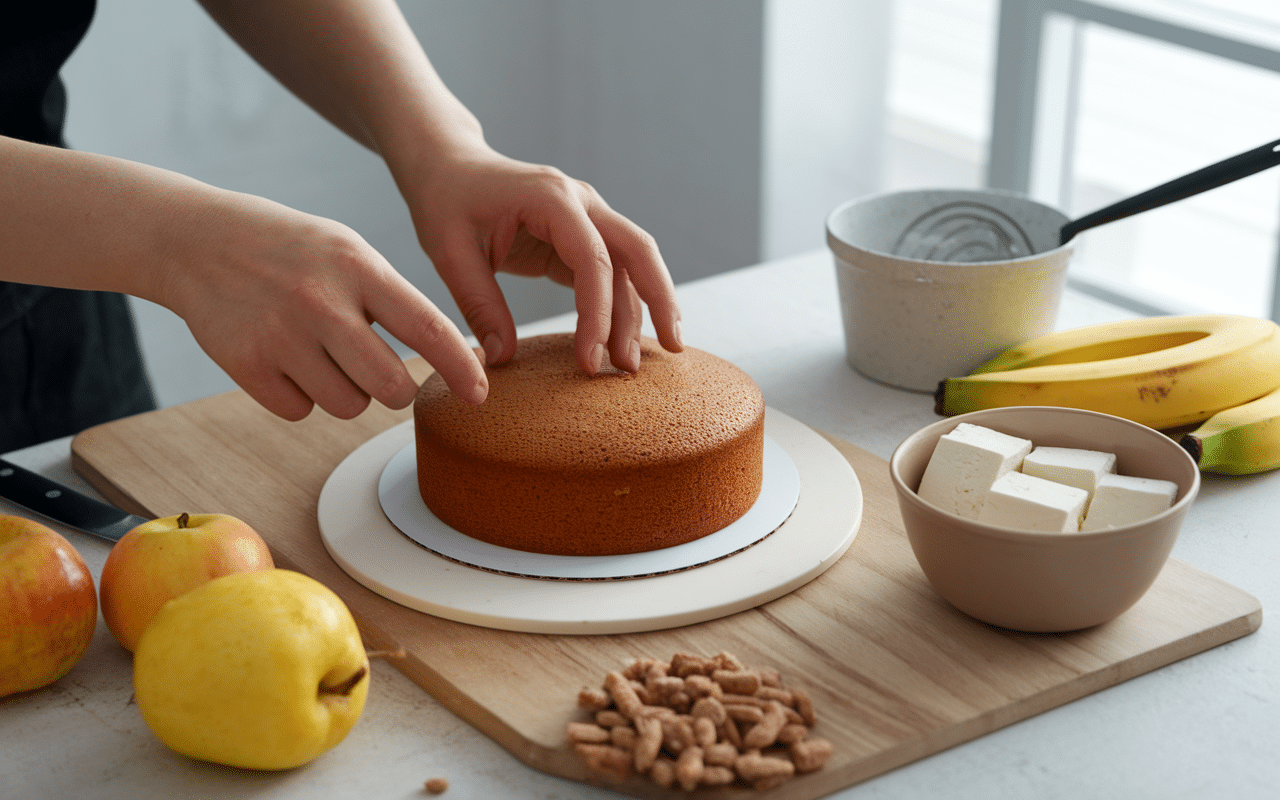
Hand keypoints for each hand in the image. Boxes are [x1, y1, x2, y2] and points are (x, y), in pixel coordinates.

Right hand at [157, 189, 488, 420]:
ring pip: (347, 406)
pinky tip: (284, 359)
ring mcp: (281, 335)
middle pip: (390, 388)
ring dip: (345, 391)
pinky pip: (299, 412)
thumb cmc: (291, 250)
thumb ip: (393, 299)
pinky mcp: (245, 364)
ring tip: (322, 352)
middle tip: (380, 371)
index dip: (460, 369)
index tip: (479, 395)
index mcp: (358, 267)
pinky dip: (299, 396)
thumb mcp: (349, 251)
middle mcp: (322, 302)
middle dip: (395, 389)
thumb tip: (447, 357)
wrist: (197, 240)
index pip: (428, 328)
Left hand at [405, 145, 682, 373]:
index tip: (590, 361)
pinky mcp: (580, 238)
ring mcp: (587, 217)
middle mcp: (581, 202)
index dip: (598, 314)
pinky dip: (622, 306)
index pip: (593, 259)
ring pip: (631, 264)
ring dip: (640, 312)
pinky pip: (612, 272)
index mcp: (552, 198)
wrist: (449, 168)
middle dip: (659, 300)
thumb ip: (478, 304)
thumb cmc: (446, 202)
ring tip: (632, 365)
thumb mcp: (449, 252)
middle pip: (638, 251)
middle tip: (671, 350)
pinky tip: (622, 342)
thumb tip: (502, 359)